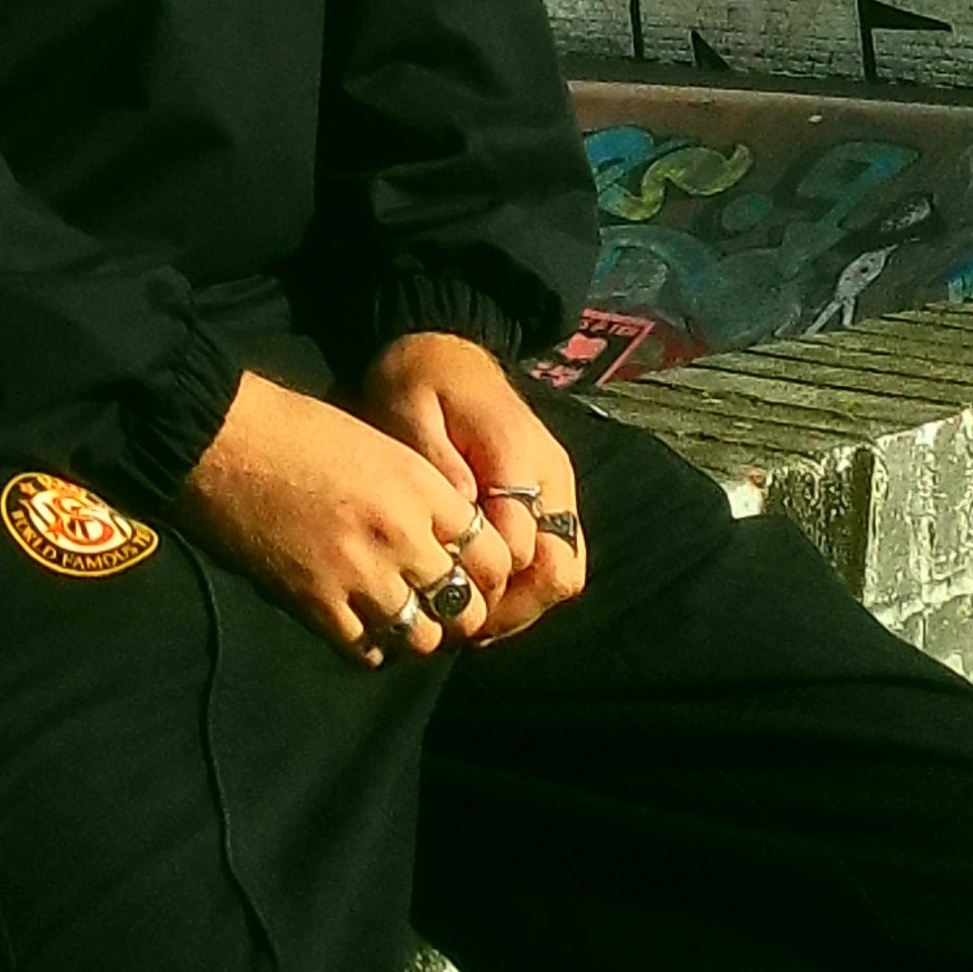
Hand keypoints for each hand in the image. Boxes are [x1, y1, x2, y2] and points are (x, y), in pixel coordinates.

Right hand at [174, 370, 514, 666]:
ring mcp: (358, 574)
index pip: (492, 554)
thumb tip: (451, 538)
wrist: (219, 440)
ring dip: (417, 631)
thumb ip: (421, 493)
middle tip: (443, 606)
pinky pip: (368, 651)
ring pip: (422, 638)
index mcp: (419, 486)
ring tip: (401, 617)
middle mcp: (399, 535)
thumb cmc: (293, 428)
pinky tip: (361, 625)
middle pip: (465, 605)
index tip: (475, 574)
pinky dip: (372, 645)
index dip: (490, 572)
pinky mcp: (316, 604)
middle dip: (460, 611)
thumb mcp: (378, 444)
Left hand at [357, 334, 585, 643]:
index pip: (522, 547)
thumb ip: (435, 458)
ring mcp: (557, 495)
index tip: (442, 592)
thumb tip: (461, 508)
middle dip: (511, 608)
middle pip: (558, 573)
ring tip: (463, 620)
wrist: (447, 350)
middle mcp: (552, 481)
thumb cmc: (420, 379)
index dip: (485, 580)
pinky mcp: (550, 505)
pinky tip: (477, 600)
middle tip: (455, 621)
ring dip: (518, 608)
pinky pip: (554, 564)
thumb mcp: (410, 404)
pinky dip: (522, 592)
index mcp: (520, 455)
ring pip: (562, 577)